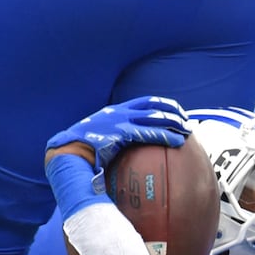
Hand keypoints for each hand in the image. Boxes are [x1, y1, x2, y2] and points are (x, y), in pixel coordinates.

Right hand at [45, 96, 189, 172]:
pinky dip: (165, 136)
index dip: (163, 105)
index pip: (145, 102)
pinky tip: (177, 142)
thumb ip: (118, 139)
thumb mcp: (102, 138)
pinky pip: (149, 133)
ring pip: (154, 117)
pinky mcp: (120, 133)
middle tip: (187, 120)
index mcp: (115, 111)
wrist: (67, 152)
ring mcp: (119, 121)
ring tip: (187, 131)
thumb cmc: (83, 150)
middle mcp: (119, 112)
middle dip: (173, 111)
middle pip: (153, 106)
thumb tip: (131, 150)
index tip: (177, 111)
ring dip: (173, 123)